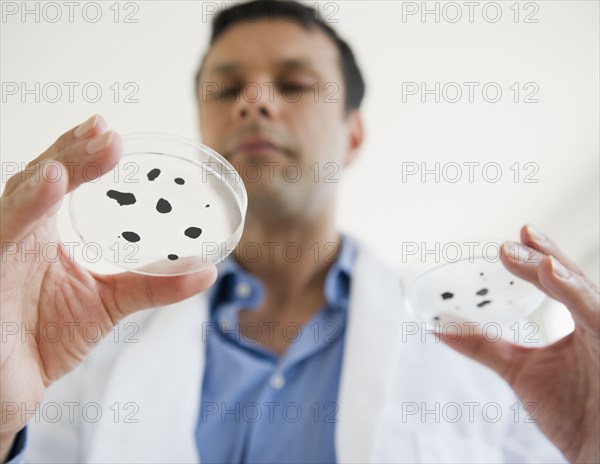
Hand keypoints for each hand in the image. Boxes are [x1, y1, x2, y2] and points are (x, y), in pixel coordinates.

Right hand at [0, 115, 216, 459]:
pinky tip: (51, 184)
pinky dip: (23, 209)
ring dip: (51, 173)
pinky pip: (1, 235)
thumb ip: (154, 285)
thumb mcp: (109, 303)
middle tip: (106, 134)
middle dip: (72, 152)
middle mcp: (16, 234)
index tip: (109, 132)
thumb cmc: (47, 337)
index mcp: (42, 232)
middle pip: (39, 179)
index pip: (59, 180)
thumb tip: (207, 271)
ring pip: (17, 200)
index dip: (80, 152)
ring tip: (88, 152)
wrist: (11, 388)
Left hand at [438, 225, 598, 462]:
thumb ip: (484, 346)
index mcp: (582, 323)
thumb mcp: (521, 371)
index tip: (518, 234)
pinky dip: (583, 302)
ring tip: (539, 261)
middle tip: (518, 237)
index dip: (542, 255)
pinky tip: (558, 281)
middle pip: (575, 281)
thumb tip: (440, 326)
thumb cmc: (573, 413)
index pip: (561, 280)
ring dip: (564, 278)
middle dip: (546, 258)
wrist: (599, 455)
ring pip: (591, 299)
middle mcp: (599, 324)